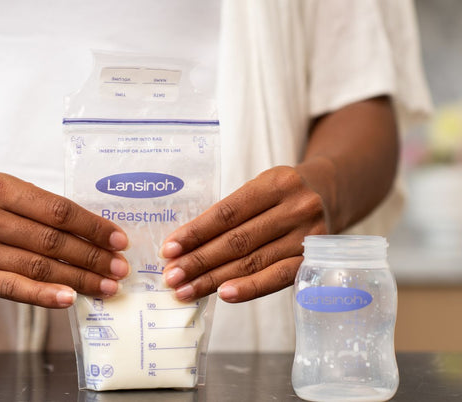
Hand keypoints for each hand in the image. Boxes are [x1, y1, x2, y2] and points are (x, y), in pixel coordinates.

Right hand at [0, 172, 128, 308]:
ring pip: (37, 267)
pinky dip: (44, 295)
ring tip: (105, 286)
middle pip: (50, 241)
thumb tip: (93, 234)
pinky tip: (70, 299)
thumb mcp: (3, 189)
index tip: (118, 240)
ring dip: (77, 279)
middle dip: (91, 256)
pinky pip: (13, 288)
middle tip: (119, 268)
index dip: (92, 227)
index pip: (57, 210)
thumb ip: (38, 208)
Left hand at [159, 165, 329, 302]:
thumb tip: (184, 247)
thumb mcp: (260, 187)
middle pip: (237, 240)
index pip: (227, 213)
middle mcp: (296, 208)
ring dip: (214, 279)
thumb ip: (230, 213)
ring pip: (253, 262)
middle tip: (171, 277)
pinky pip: (277, 278)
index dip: (195, 233)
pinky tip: (223, 295)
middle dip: (198, 261)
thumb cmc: (282, 194)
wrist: (332, 193)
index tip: (169, 249)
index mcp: (275, 183)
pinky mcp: (314, 261)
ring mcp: (308, 236)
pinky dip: (249, 288)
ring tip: (186, 290)